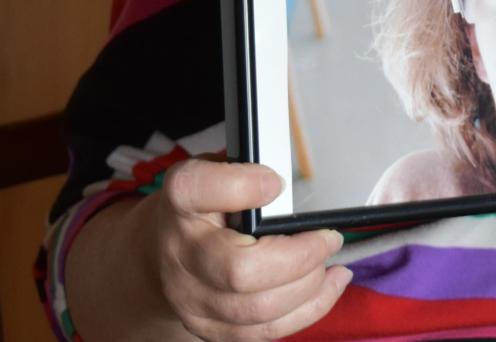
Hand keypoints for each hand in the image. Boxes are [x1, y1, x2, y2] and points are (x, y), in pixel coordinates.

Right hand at [68, 159, 349, 341]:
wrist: (166, 252)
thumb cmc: (207, 206)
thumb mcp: (221, 170)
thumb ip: (250, 170)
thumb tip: (293, 183)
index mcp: (182, 200)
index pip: (197, 190)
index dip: (242, 186)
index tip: (276, 183)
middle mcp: (180, 253)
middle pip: (240, 271)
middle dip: (300, 257)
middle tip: (328, 238)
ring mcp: (192, 299)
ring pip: (259, 309)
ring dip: (309, 287)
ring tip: (330, 263)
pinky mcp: (211, 329)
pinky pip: (266, 331)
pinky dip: (308, 309)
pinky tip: (328, 285)